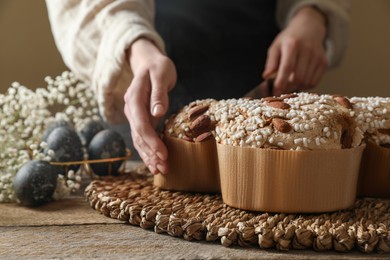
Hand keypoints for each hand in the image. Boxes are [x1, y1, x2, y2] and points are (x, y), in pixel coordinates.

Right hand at [124, 38, 176, 174]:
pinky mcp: (140, 118)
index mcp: (134, 98)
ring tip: (159, 170)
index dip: (151, 141)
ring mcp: (134, 114)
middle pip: (138, 135)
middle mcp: (131, 109)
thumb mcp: (161, 74)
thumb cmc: (158, 66)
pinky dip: (148, 150)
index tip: (163, 154)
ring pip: (138, 139)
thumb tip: (157, 113)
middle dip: (151, 153)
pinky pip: (142, 137)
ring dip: (148, 156)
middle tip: (164, 168)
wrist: (148, 62)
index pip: (141, 124)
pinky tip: (154, 162)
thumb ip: (158, 93)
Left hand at [263, 6, 327, 95]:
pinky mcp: (324, 63)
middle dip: (287, 88)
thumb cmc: (289, 40)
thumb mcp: (276, 46)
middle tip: (280, 90)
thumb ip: (271, 62)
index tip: (274, 92)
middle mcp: (307, 50)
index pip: (287, 67)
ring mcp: (317, 56)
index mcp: (292, 44)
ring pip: (306, 82)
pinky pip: (314, 82)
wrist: (309, 29)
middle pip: (298, 77)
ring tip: (289, 83)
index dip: (280, 82)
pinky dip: (305, 86)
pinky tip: (299, 81)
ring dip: (296, 88)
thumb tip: (266, 77)